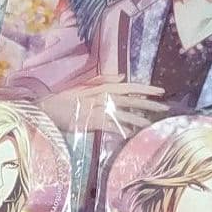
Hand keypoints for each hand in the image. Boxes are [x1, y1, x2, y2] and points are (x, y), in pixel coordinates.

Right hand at [40, 75, 166, 134]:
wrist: (46, 109)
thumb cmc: (65, 99)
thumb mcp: (85, 87)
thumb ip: (104, 80)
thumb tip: (122, 76)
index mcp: (101, 87)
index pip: (128, 87)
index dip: (145, 89)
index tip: (161, 91)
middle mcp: (101, 96)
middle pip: (129, 99)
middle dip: (148, 103)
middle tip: (165, 107)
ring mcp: (95, 109)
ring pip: (121, 113)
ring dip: (136, 118)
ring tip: (150, 124)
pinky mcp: (89, 121)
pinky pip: (108, 126)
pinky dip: (119, 130)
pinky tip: (129, 135)